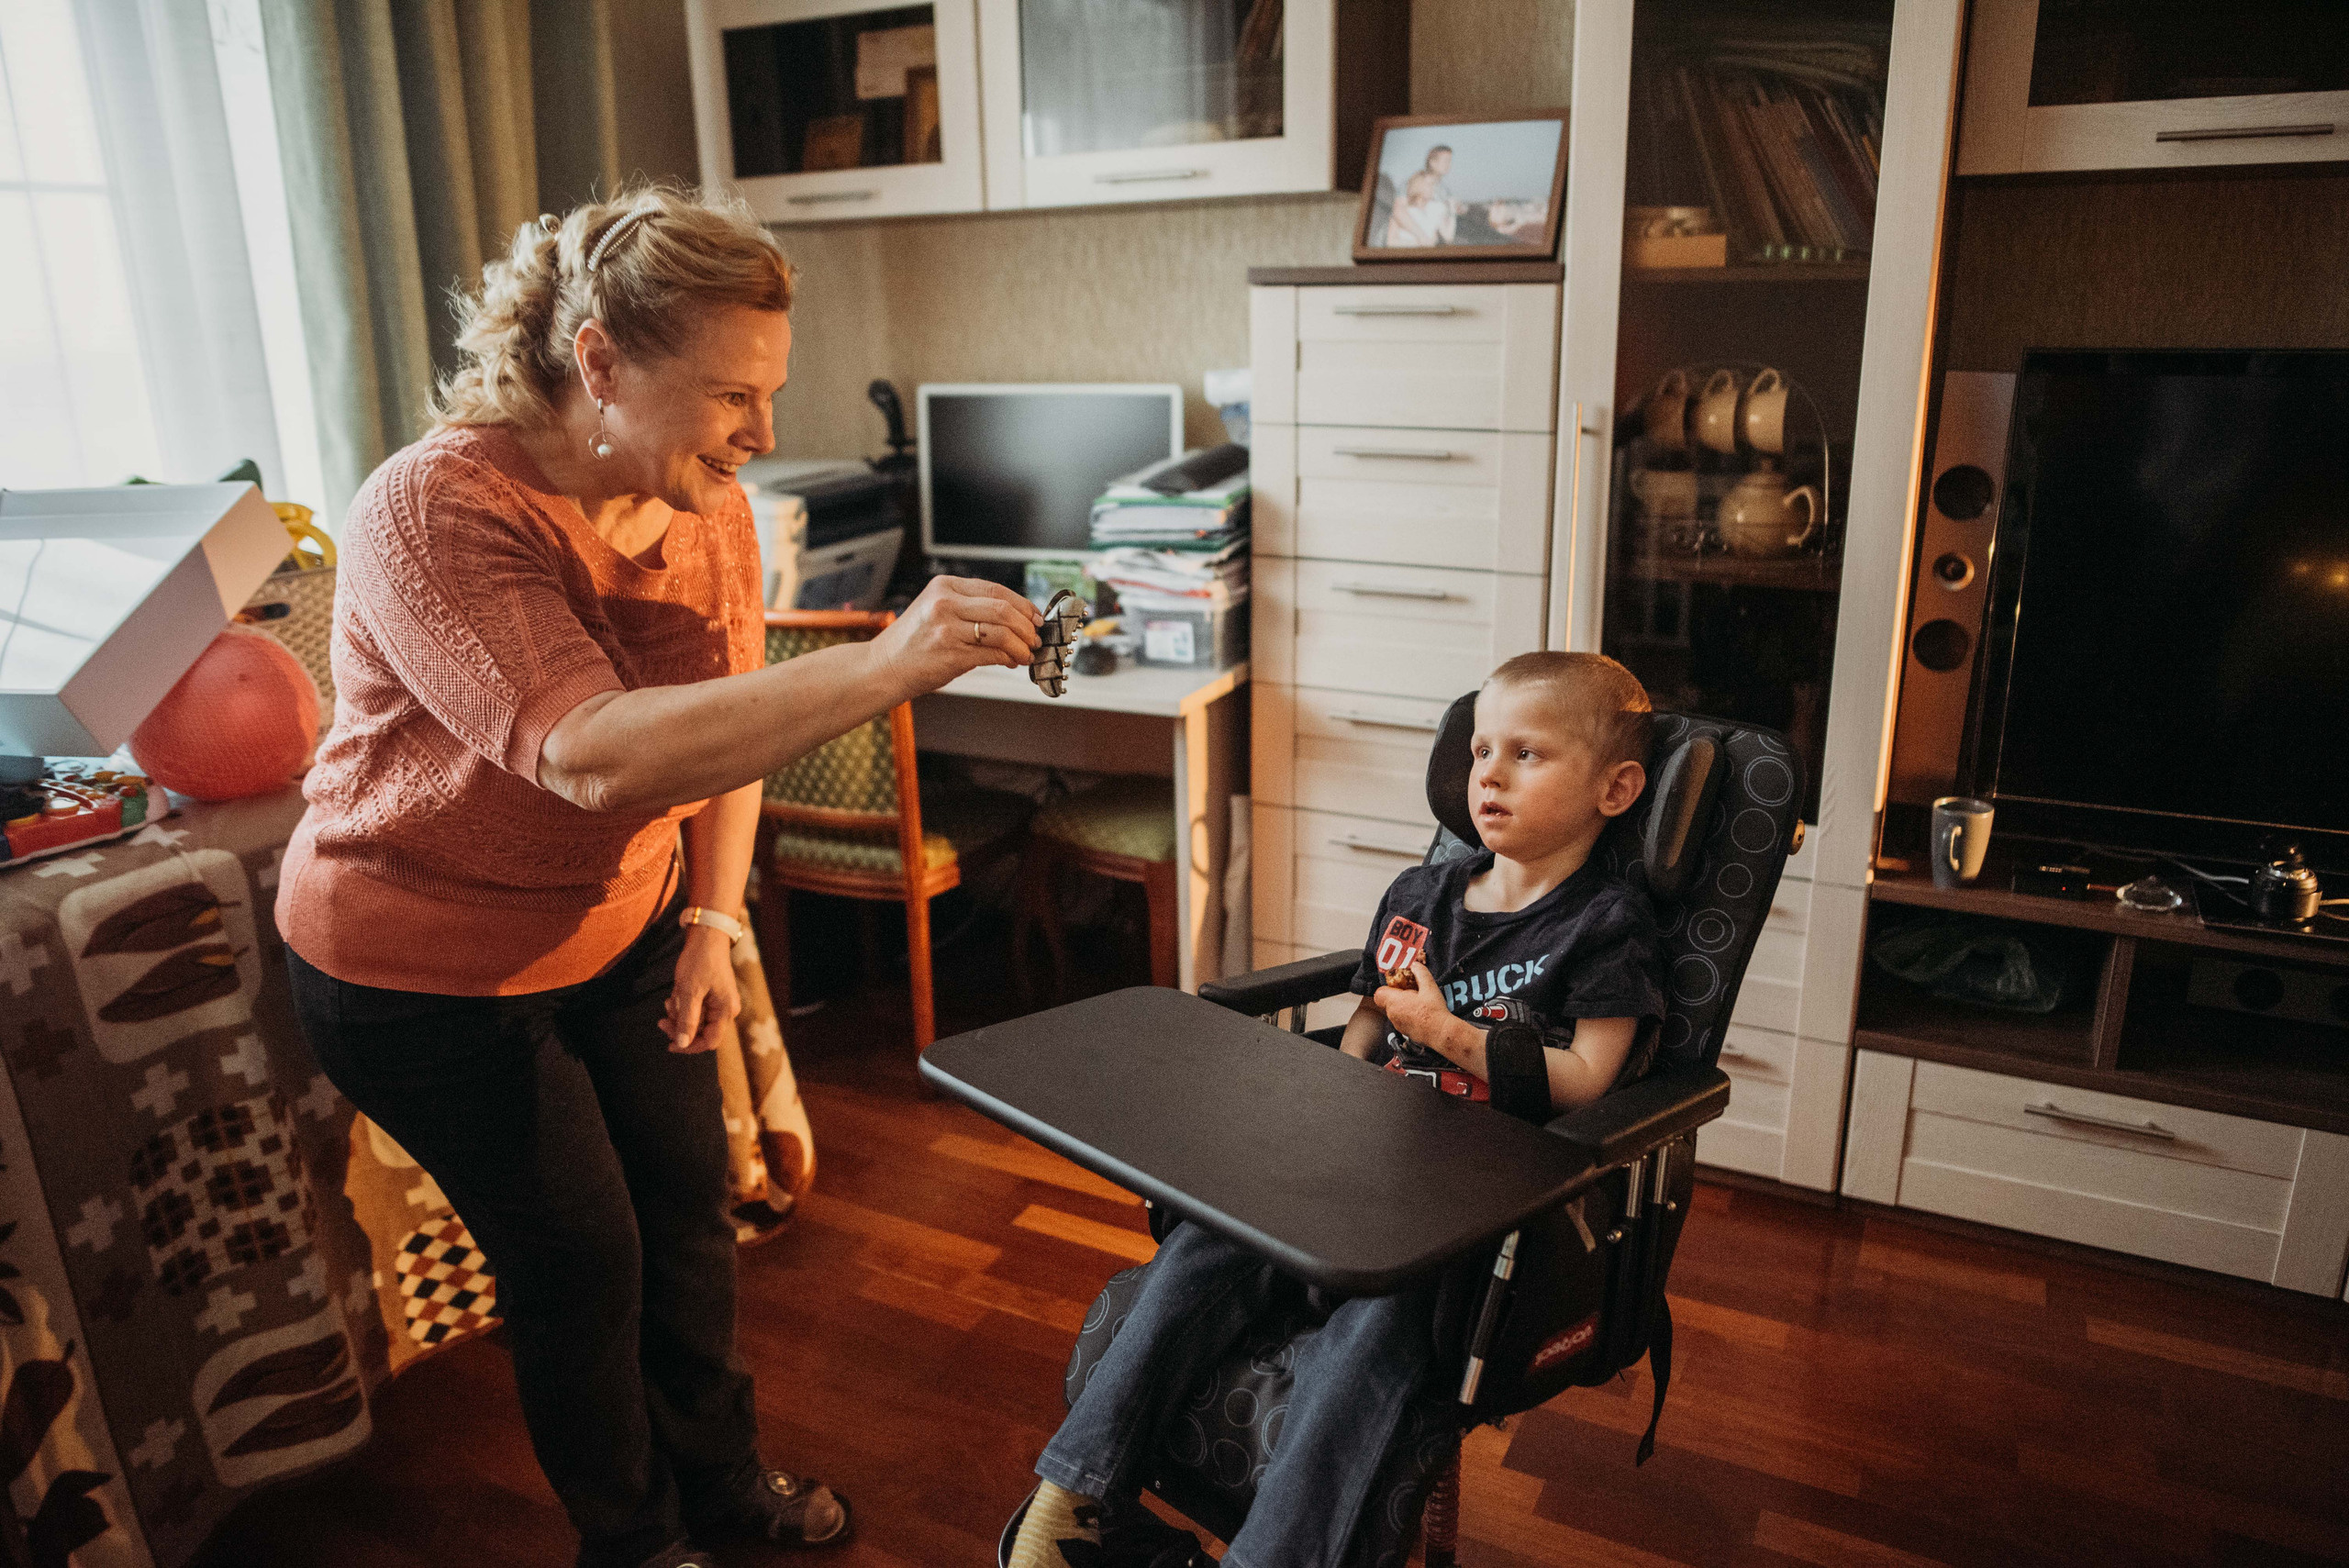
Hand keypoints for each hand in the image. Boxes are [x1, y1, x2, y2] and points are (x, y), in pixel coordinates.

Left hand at [662, 925, 739, 1053]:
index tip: (669, 1045)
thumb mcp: (690, 991)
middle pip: (702, 1032)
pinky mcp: (712, 995)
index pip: (709, 1041)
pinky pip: (696, 1008)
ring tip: (670, 1000)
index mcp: (725, 1010)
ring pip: (697, 1020)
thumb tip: (682, 1044)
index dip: (689, 1046)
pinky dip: (683, 1005)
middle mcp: (726, 1009)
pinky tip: (675, 995)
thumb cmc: (700, 961)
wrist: (707, 935)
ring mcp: (719, 1002)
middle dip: (680, 1027)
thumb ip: (687, 1020)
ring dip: (680, 1015)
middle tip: (661, 1020)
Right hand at [869, 574, 1042, 701]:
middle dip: (1027, 626)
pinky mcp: (951, 652)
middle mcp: (945, 602)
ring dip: (1022, 645)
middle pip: (1003, 608)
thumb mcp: (936, 611)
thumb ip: (970, 609)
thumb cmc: (913, 643)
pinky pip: (993, 653)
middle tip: (1036, 638)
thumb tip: (1015, 620)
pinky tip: (1012, 662)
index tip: (1035, 617)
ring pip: (1002, 631)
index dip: (1023, 604)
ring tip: (1027, 653)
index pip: (995, 589)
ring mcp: (947, 627)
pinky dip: (1009, 658)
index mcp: (944, 586)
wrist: (883, 667)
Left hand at [1371, 961, 1464, 1062]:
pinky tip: (1422, 1015)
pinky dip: (1408, 1017)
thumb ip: (1421, 973)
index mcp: (1394, 1001)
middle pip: (1388, 1002)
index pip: (1379, 993)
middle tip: (1413, 993)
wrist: (1441, 1033)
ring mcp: (1397, 1025)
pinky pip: (1402, 1021)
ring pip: (1395, 1012)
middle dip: (1398, 996)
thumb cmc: (1433, 1010)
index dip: (1388, 988)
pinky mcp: (1404, 1033)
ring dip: (1403, 1007)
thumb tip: (1415, 965)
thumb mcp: (1429, 987)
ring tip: (1419, 1004)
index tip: (1401, 986)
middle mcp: (1392, 1014)